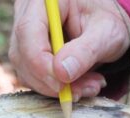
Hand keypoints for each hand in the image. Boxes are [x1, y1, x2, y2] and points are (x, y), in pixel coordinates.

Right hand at [9, 0, 129, 99]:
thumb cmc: (107, 23)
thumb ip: (86, 51)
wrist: (106, 28)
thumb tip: (62, 72)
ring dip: (55, 88)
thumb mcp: (107, 33)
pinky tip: (79, 85)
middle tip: (82, 91)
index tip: (63, 85)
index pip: (28, 31)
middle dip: (51, 81)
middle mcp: (28, 12)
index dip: (41, 63)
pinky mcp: (26, 53)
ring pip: (25, 70)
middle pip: (22, 54)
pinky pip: (32, 77)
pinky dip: (55, 88)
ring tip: (89, 87)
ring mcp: (24, 34)